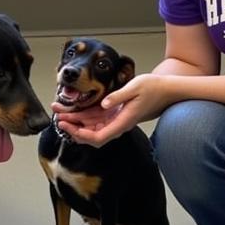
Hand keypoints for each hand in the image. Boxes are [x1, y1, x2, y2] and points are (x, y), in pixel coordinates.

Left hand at [52, 74, 168, 145]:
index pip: (97, 137)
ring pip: (91, 127)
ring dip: (75, 121)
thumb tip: (104, 104)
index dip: (80, 134)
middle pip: (90, 135)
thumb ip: (118, 96)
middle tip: (58, 117)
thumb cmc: (153, 88)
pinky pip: (96, 119)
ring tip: (60, 111)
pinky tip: (73, 109)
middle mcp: (117, 125)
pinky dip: (83, 115)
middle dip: (73, 128)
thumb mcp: (135, 87)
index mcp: (122, 122)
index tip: (67, 125)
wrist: (165, 91)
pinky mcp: (115, 114)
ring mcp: (116, 121)